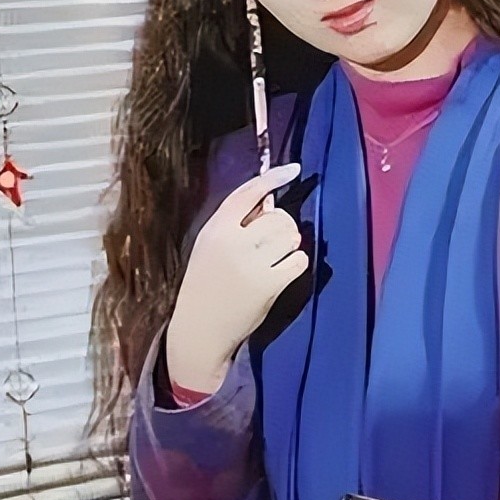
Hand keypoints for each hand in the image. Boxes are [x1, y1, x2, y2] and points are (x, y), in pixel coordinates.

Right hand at [167, 163, 306, 389]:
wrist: (200, 330)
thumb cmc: (206, 285)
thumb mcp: (209, 247)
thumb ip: (235, 224)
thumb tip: (270, 200)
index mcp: (215, 229)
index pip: (247, 193)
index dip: (273, 178)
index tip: (294, 169)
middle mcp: (232, 242)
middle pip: (278, 217)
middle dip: (281, 228)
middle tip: (270, 246)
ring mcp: (251, 264)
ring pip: (291, 236)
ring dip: (289, 246)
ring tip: (273, 260)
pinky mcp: (268, 285)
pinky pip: (299, 260)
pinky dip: (295, 264)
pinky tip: (281, 273)